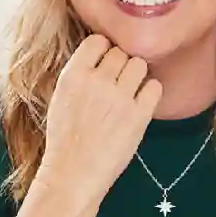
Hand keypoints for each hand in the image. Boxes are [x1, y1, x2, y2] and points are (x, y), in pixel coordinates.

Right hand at [40, 34, 162, 198]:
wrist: (73, 175)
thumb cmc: (66, 139)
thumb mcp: (61, 98)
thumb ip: (80, 74)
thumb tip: (101, 54)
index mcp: (73, 76)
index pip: (97, 41)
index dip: (103, 51)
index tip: (104, 65)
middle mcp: (97, 82)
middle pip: (120, 52)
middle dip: (120, 66)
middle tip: (117, 85)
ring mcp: (120, 98)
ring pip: (139, 65)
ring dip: (136, 75)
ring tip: (129, 93)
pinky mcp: (139, 115)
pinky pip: (154, 87)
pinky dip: (150, 92)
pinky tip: (140, 104)